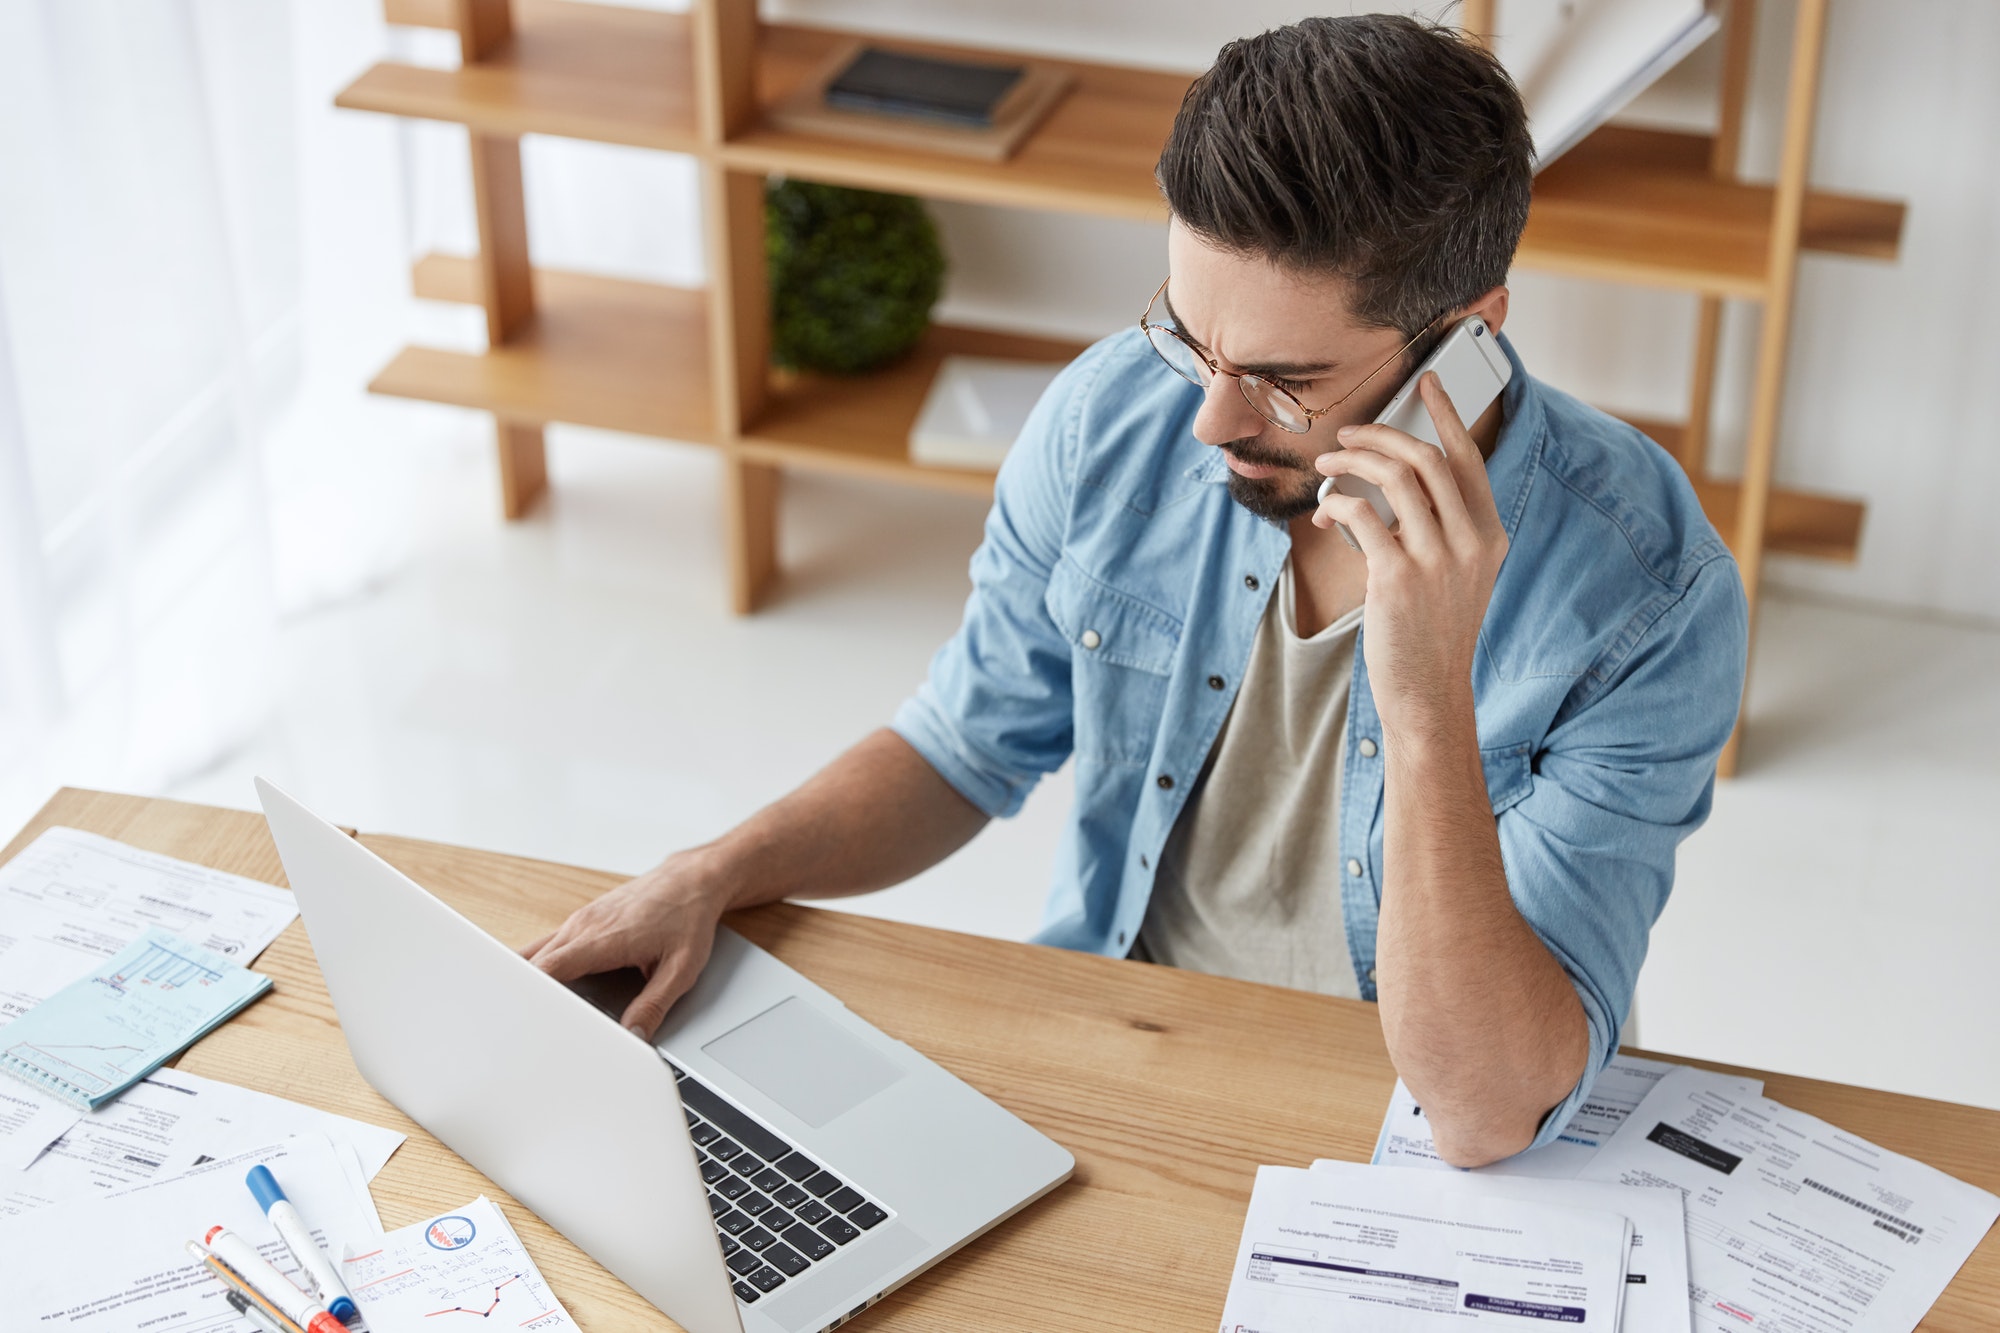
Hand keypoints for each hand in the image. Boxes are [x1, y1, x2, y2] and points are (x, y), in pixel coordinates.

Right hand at [522, 850, 730, 1038]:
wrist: (691, 880)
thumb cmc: (687, 917)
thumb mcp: (682, 968)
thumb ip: (654, 1005)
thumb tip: (634, 1036)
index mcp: (603, 939)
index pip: (548, 970)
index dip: (531, 997)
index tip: (524, 1020)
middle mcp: (583, 926)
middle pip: (533, 965)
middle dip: (523, 995)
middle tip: (521, 1029)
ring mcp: (579, 921)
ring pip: (535, 953)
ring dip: (527, 980)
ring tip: (525, 1012)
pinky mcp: (581, 920)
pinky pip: (547, 944)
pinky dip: (538, 966)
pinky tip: (542, 987)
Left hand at [1311, 372, 1506, 742]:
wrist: (1429, 694)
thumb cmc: (1432, 634)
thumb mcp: (1452, 576)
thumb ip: (1433, 529)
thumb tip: (1378, 486)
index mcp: (1489, 536)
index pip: (1468, 458)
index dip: (1446, 414)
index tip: (1426, 384)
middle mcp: (1470, 542)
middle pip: (1425, 457)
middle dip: (1380, 435)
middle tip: (1348, 435)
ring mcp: (1437, 559)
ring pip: (1394, 477)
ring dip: (1352, 462)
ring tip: (1326, 465)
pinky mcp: (1397, 577)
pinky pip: (1361, 514)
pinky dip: (1337, 502)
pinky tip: (1325, 511)